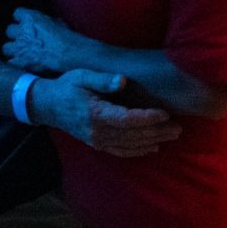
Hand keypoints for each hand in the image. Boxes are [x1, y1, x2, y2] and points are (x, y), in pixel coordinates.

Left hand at [4, 6, 77, 73]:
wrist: (69, 54)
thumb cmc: (68, 38)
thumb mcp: (58, 23)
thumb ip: (47, 22)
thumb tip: (49, 24)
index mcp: (30, 18)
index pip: (17, 13)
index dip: (21, 20)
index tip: (26, 24)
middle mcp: (21, 31)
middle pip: (9, 30)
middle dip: (17, 36)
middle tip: (25, 41)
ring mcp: (19, 47)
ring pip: (6, 47)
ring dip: (13, 50)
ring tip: (23, 54)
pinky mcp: (19, 62)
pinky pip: (10, 63)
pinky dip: (16, 64)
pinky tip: (23, 65)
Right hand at [31, 70, 180, 156]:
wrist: (47, 105)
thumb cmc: (67, 86)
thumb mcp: (82, 76)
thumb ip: (103, 80)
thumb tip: (122, 81)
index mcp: (95, 113)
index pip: (127, 119)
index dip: (148, 118)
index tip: (165, 113)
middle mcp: (97, 131)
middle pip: (133, 134)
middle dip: (157, 132)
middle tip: (178, 128)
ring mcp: (97, 140)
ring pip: (130, 145)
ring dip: (152, 141)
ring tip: (172, 136)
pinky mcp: (97, 144)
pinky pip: (121, 151)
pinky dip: (138, 151)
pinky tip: (152, 148)